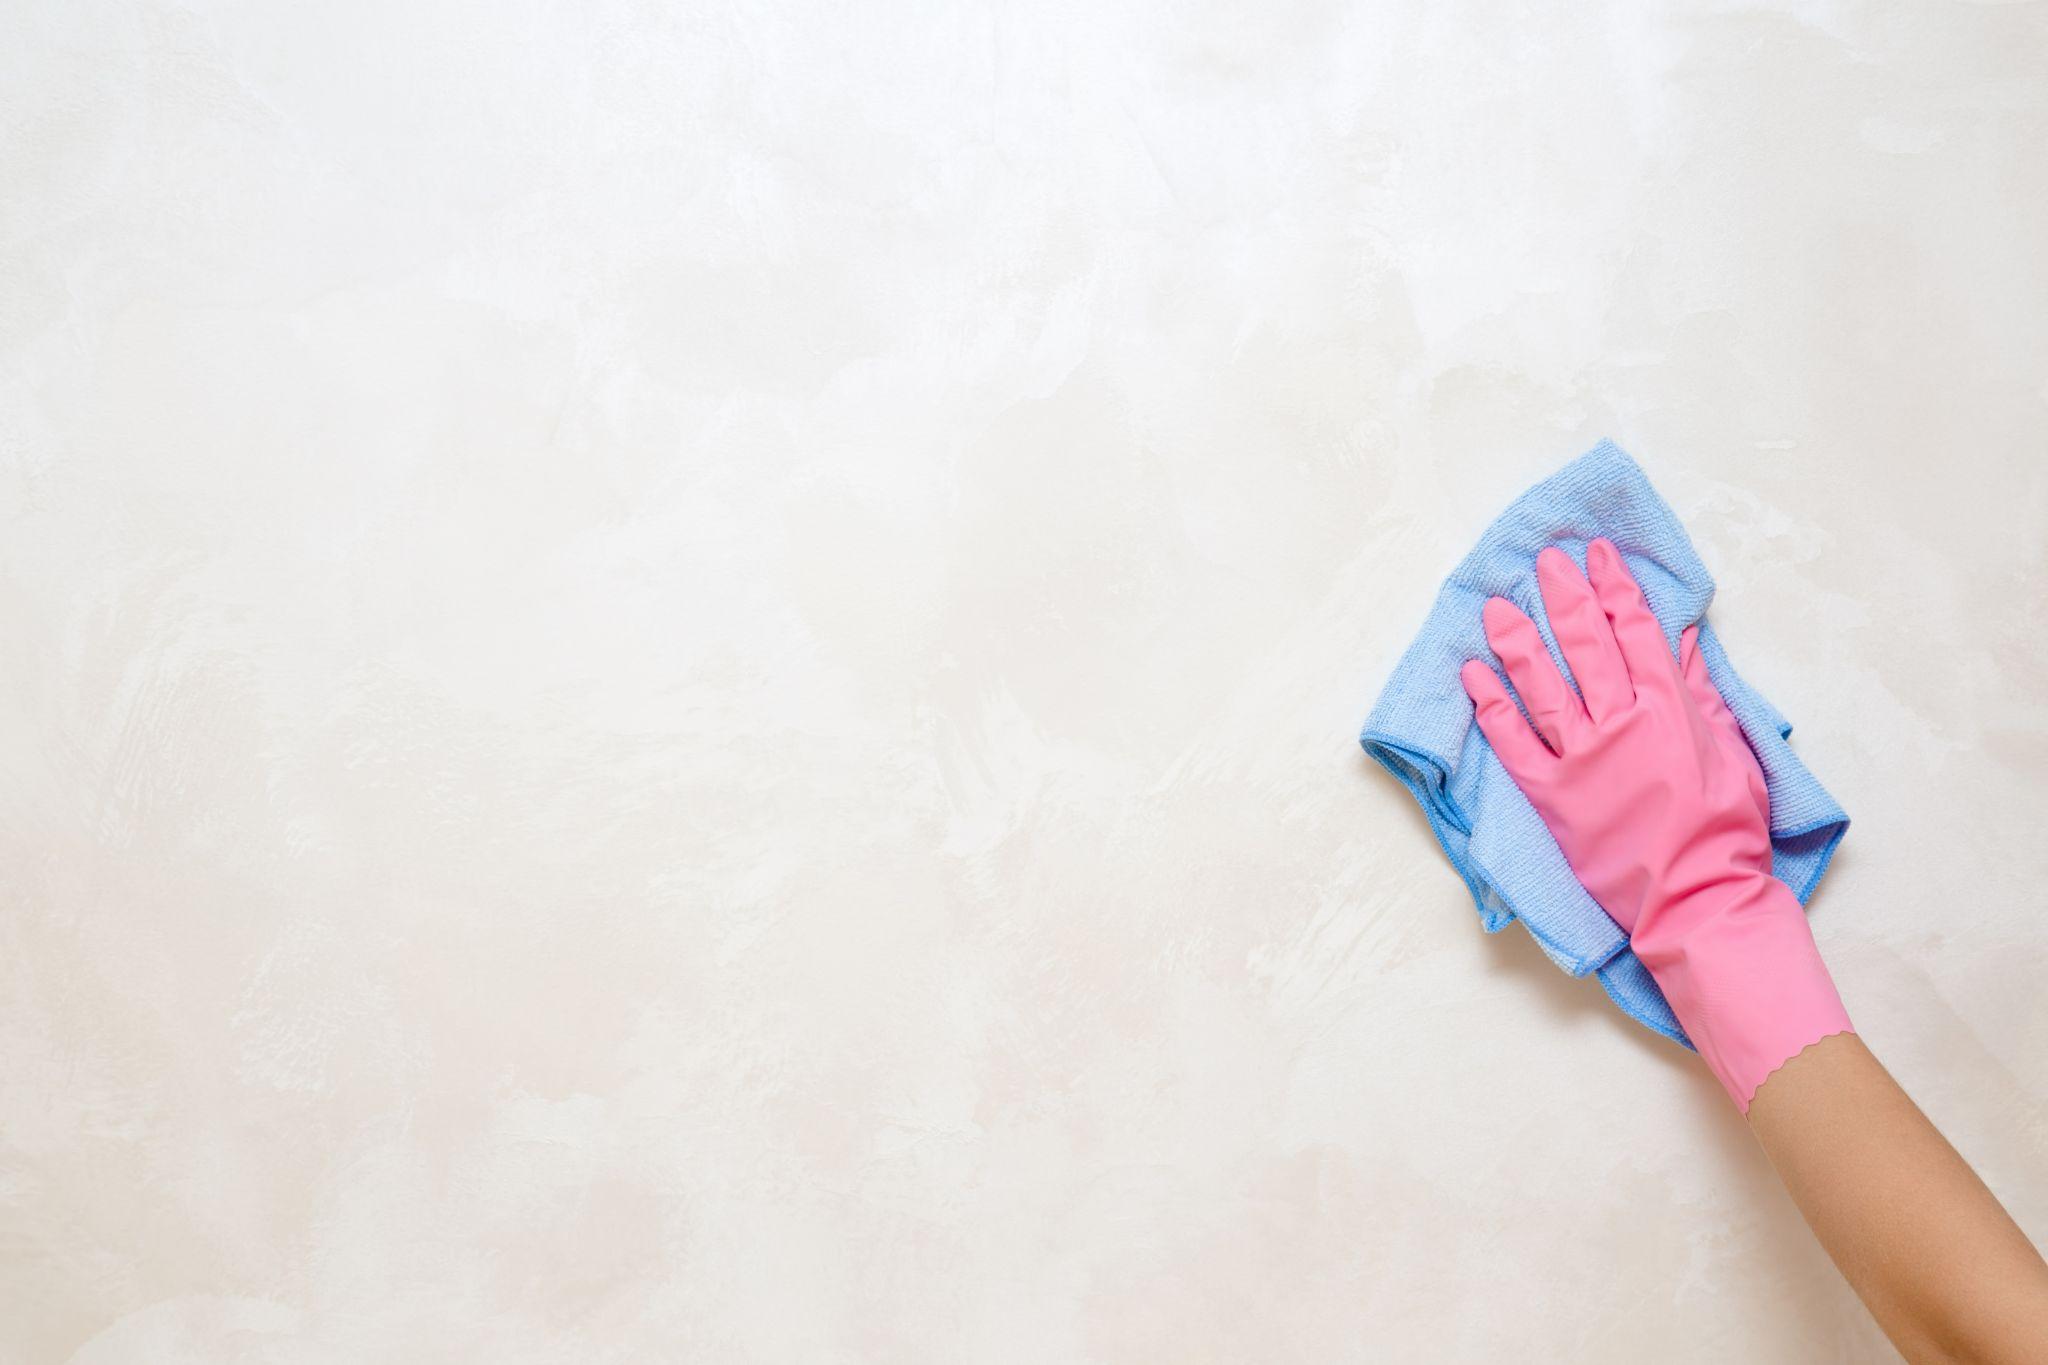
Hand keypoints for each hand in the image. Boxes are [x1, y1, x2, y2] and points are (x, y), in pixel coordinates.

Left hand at [1460, 538, 1849, 1109]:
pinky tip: (1472, 674)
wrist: (1697, 899)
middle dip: (1567, 596)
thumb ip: (1700, 692)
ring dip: (1517, 640)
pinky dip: (1490, 705)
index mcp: (1670, 709)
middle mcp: (1621, 723)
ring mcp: (1580, 758)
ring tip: (1498, 606)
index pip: (1638, 632)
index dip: (1617, 588)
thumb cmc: (1725, 830)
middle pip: (1586, 645)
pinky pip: (1511, 741)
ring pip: (1541, 684)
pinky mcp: (1550, 794)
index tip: (1599, 556)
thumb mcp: (1730, 750)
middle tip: (1547, 562)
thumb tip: (1683, 639)